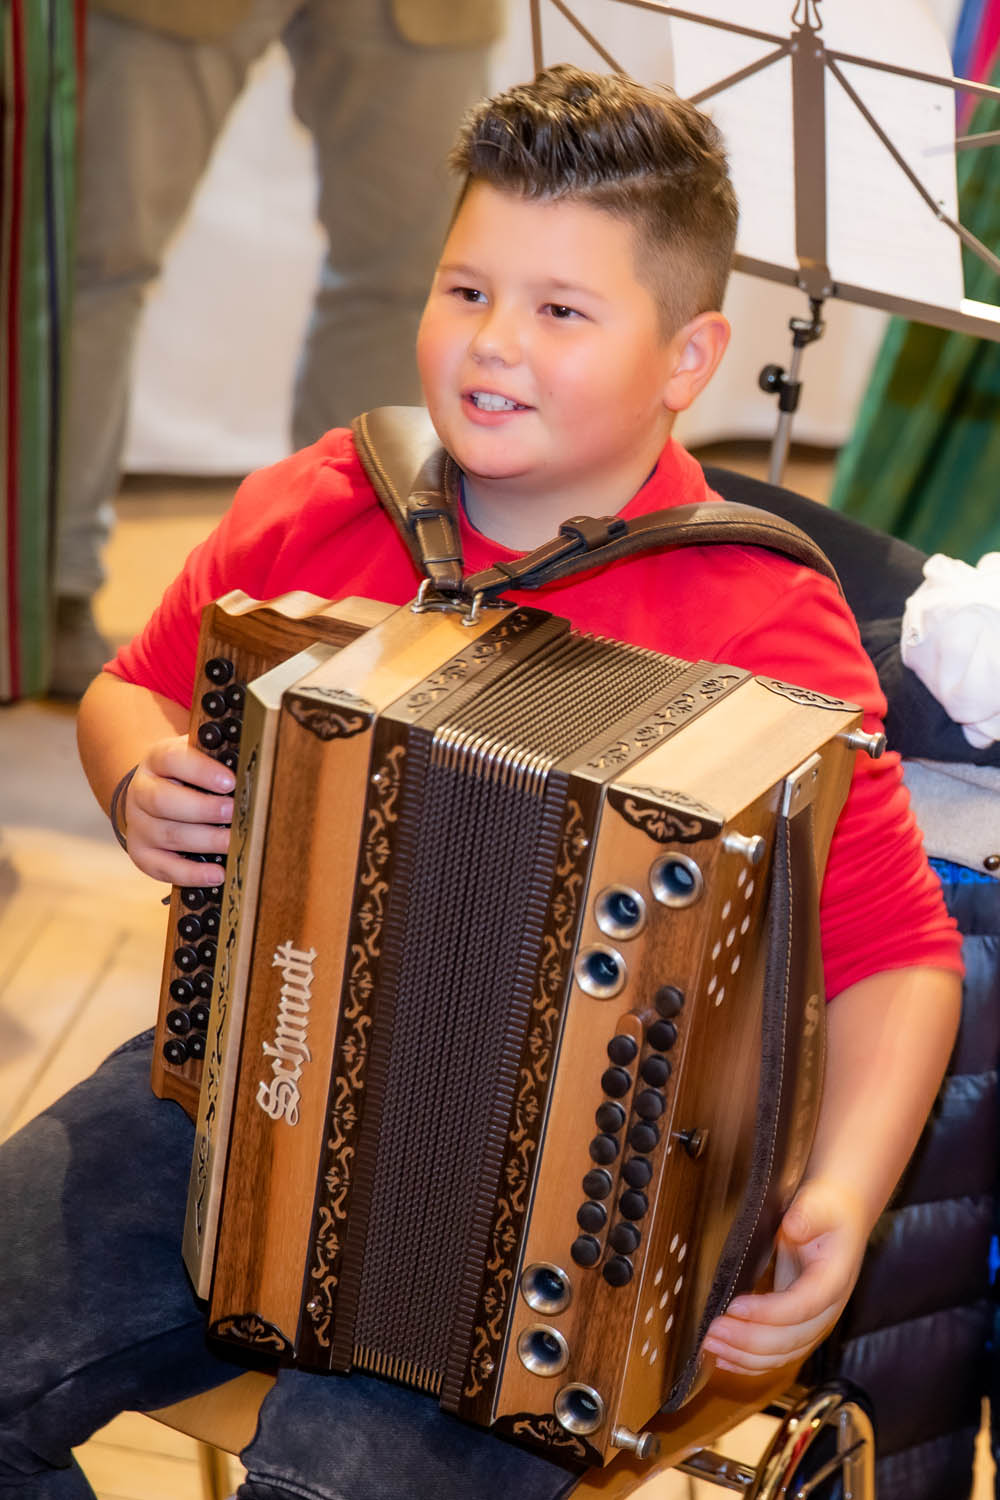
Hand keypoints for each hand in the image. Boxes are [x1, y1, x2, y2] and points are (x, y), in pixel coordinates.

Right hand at [123, 734, 235, 884]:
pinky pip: (164, 868)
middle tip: (233, 813)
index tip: (230, 782)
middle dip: (203, 809)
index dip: (201, 771)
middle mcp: (141, 792)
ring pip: (167, 835)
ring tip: (233, 842)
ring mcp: (139, 825)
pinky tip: (217, 874)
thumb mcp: (198, 760)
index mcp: (156, 761)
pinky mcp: (142, 855)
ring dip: (205, 841)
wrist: (153, 798)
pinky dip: (192, 873)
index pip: (172, 760)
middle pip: (163, 801)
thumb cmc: (186, 778)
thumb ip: (218, 762)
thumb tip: (251, 774)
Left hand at [701, 1177, 868, 1375]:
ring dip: (745, 1356)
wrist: (841, 1214)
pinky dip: (751, 1361)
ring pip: (783, 1353)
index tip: (735, 1305)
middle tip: (713, 1331)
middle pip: (792, 1339)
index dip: (769, 1311)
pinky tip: (725, 1358)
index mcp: (834, 1279)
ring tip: (710, 1346)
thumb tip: (793, 1226)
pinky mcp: (797, 1323)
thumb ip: (807, 1215)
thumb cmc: (828, 1208)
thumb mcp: (820, 1203)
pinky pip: (778, 1353)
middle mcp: (827, 1308)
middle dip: (749, 1340)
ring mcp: (813, 1320)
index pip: (804, 1305)